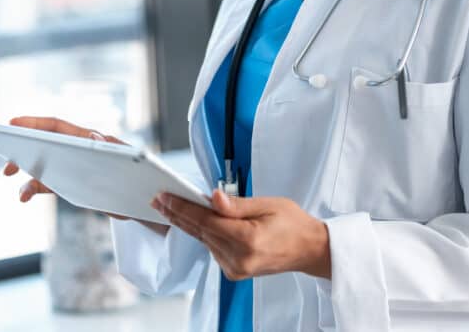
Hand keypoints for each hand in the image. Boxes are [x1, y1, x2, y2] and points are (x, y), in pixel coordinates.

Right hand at [2, 115, 167, 234]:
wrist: (146, 201)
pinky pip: (47, 183)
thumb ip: (110, 149)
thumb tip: (94, 135)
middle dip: (22, 147)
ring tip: (8, 175)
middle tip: (5, 157)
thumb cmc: (140, 176)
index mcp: (90, 139)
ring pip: (42, 163)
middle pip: (44, 142)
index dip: (35, 123)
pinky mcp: (71, 184)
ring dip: (24, 168)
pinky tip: (23, 196)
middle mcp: (77, 149)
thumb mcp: (127, 163)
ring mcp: (73, 166)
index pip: (58, 126)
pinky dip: (32, 187)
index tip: (12, 123)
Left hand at [152, 189, 330, 280]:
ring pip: (203, 240)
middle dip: (178, 214)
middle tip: (159, 199)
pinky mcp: (233, 271)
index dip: (183, 208)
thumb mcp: (268, 204)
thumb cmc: (293, 224)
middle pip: (200, 232)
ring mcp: (235, 268)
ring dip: (187, 223)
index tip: (165, 197)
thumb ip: (237, 204)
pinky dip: (202, 233)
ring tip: (171, 206)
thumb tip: (212, 197)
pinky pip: (211, 248)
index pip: (206, 222)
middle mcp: (239, 258)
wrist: (308, 249)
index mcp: (248, 240)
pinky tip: (193, 220)